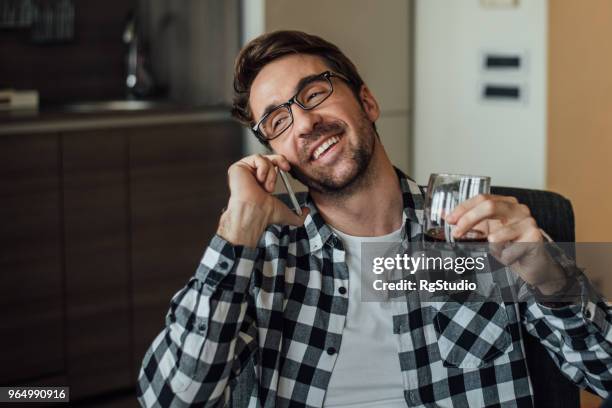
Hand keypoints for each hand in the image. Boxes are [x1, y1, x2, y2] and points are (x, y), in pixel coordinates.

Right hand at [218, 154, 308, 245]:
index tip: (288, 169)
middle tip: (286, 169)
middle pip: (269, 157)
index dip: (281, 163)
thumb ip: (300, 216)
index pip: (273, 166)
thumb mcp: (288, 215)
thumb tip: (307, 212)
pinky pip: (256, 158)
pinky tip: (260, 180)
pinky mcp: (238, 167)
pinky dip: (263, 167)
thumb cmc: (267, 215)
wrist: (255, 212)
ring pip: (264, 158)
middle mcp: (252, 176)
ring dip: (271, 172)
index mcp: (261, 184)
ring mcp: (244, 171)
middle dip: (279, 161)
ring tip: (267, 186)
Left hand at [446, 194, 565, 294]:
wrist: (532, 265)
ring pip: (497, 234)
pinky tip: (509, 258)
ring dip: (489, 248)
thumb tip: (443, 214)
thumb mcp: (485, 232)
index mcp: (505, 203)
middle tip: (456, 233)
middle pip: (489, 206)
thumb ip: (467, 222)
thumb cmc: (509, 246)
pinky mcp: (534, 237)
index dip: (463, 208)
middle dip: (468, 220)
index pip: (481, 198)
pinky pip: (507, 251)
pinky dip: (502, 258)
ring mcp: (528, 222)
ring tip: (494, 252)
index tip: (449, 220)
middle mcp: (518, 209)